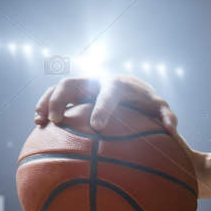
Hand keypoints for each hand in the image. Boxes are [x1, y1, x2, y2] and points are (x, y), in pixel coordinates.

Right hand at [34, 75, 177, 132]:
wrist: (131, 86)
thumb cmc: (145, 101)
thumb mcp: (159, 107)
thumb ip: (167, 116)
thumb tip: (172, 130)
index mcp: (118, 85)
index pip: (108, 94)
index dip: (102, 108)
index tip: (97, 127)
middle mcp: (97, 80)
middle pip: (75, 83)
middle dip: (64, 100)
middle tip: (58, 121)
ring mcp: (83, 84)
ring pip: (60, 86)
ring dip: (48, 102)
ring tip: (41, 121)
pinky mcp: (74, 91)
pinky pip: (55, 94)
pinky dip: (45, 105)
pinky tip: (38, 124)